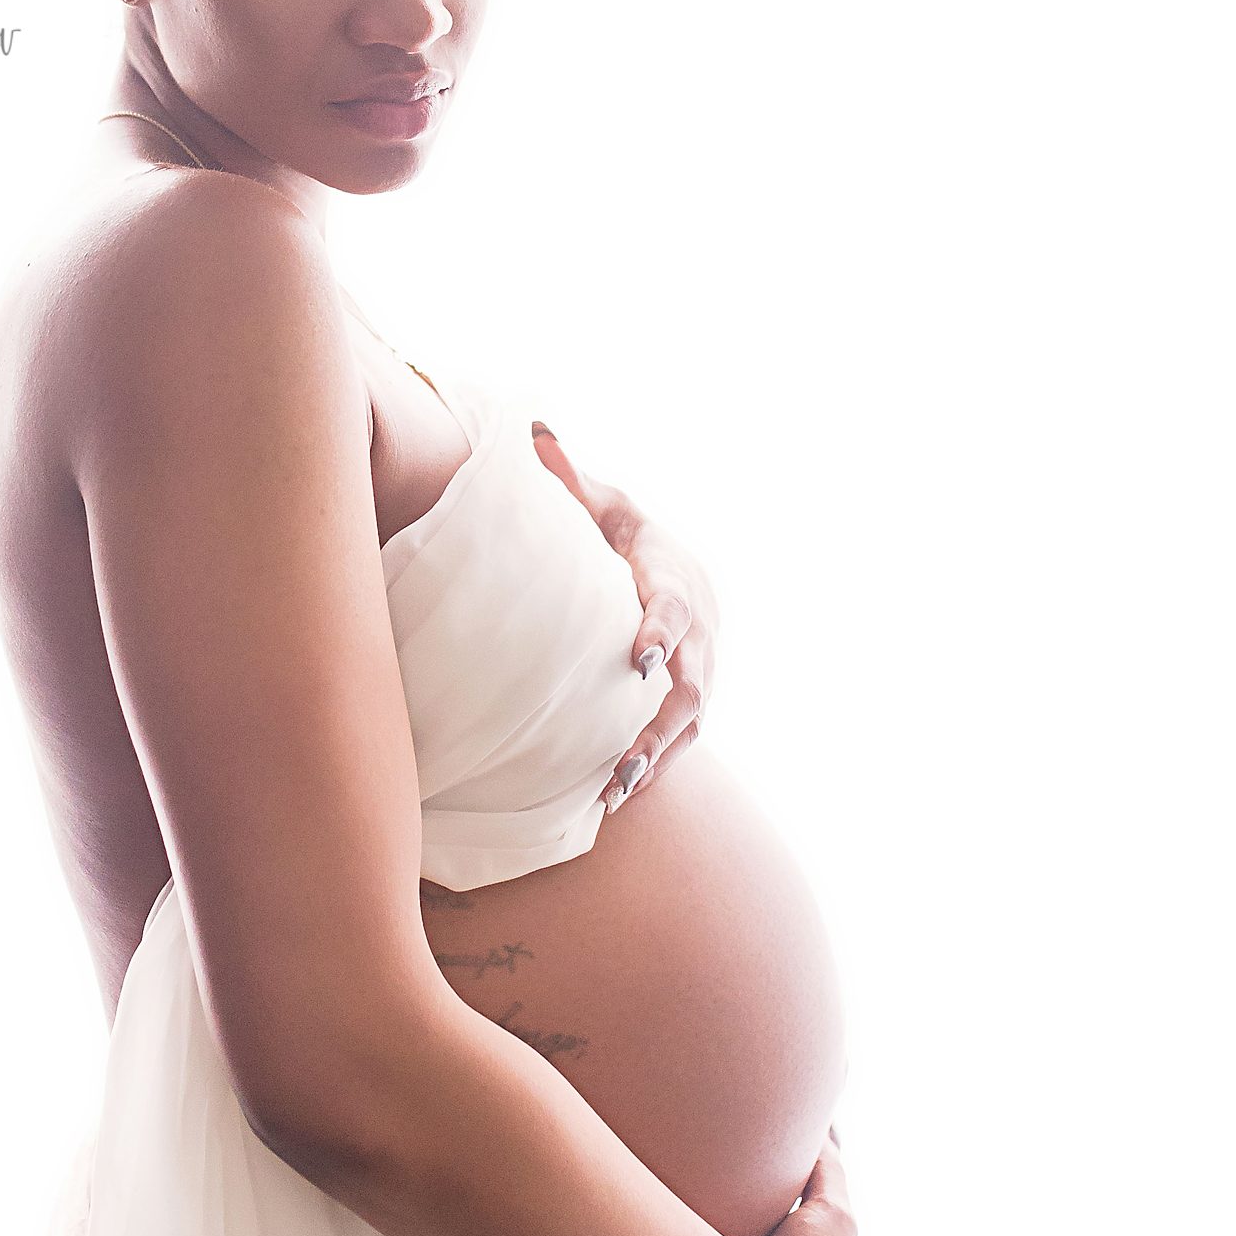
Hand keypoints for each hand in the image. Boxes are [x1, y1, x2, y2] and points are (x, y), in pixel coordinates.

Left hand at [529, 423, 719, 812]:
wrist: (676, 573)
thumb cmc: (622, 536)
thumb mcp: (599, 503)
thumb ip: (568, 479)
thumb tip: (534, 432)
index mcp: (672, 575)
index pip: (672, 604)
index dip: (661, 630)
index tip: (639, 660)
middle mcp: (697, 629)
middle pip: (689, 685)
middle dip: (656, 727)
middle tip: (620, 765)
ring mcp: (701, 670)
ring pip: (689, 723)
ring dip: (654, 760)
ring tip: (613, 796)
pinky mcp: (692, 699)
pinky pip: (681, 742)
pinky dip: (653, 770)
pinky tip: (612, 803)